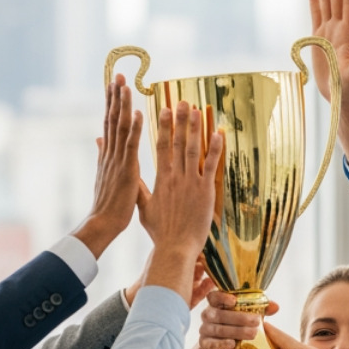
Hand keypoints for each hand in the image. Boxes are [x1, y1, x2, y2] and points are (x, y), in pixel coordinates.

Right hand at [73, 75, 147, 257]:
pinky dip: (135, 128)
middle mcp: (111, 153)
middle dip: (115, 96)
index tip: (113, 84)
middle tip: (117, 74)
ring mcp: (118, 160)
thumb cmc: (108, 203)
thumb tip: (98, 139)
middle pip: (112, 119)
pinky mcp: (127, 170)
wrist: (103, 223)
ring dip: (123, 105)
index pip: (110, 123)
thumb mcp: (104, 174)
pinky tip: (138, 113)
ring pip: (121, 127)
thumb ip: (102, 154)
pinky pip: (132, 145)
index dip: (111, 102)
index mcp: (108, 154)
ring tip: (125, 85)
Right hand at [142, 101, 222, 301]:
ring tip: (197, 109)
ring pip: (193, 149)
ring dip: (196, 128)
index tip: (164, 109)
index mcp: (161, 178)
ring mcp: (190, 182)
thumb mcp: (145, 209)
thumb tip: (130, 180)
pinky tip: (218, 133)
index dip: (164, 126)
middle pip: (178, 142)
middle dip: (180, 120)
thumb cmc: (161, 231)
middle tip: (183, 101)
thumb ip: (141, 191)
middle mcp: (175, 176)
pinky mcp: (204, 190)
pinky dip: (215, 149)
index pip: (162, 146)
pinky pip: (211, 165)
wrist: (175, 247)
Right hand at [199, 289, 277, 348]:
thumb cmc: (236, 326)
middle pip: (219, 314)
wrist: (221, 347)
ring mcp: (205, 330)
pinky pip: (211, 343)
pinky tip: (232, 344)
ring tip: (252, 334)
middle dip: (239, 318)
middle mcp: (208, 315)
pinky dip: (222, 343)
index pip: (213, 296)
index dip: (222, 297)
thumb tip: (276, 306)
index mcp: (217, 304)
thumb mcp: (248, 315)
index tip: (235, 301)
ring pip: (218, 329)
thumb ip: (261, 309)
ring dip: (236, 331)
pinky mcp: (204, 344)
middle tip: (256, 321)